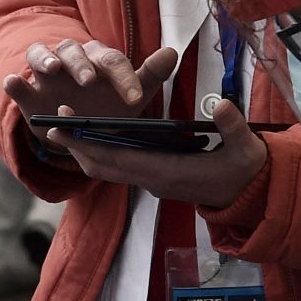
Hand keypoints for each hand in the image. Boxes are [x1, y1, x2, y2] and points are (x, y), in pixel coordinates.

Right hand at [5, 40, 175, 129]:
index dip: (124, 78)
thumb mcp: (130, 96)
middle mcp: (72, 60)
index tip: (134, 98)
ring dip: (46, 59)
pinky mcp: (29, 91)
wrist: (77, 127)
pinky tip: (13, 82)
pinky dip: (15, 82)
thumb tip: (172, 52)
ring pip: (43, 55)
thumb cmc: (106, 106)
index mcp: (100, 60)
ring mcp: (47, 74)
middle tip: (89, 81)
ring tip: (50, 69)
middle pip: (75, 52)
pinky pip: (19, 81)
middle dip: (82, 65)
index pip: (113, 61)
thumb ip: (150, 76)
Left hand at [45, 95, 269, 210]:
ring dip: (85, 152)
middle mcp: (154, 180)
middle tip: (50, 124)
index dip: (91, 142)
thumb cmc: (246, 170)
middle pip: (105, 166)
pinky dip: (100, 155)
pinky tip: (89, 139)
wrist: (250, 194)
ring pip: (108, 169)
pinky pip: (119, 169)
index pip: (121, 158)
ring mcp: (153, 181)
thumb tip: (222, 105)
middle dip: (77, 146)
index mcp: (169, 173)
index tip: (66, 125)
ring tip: (62, 131)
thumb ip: (232, 127)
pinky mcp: (155, 178)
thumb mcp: (245, 148)